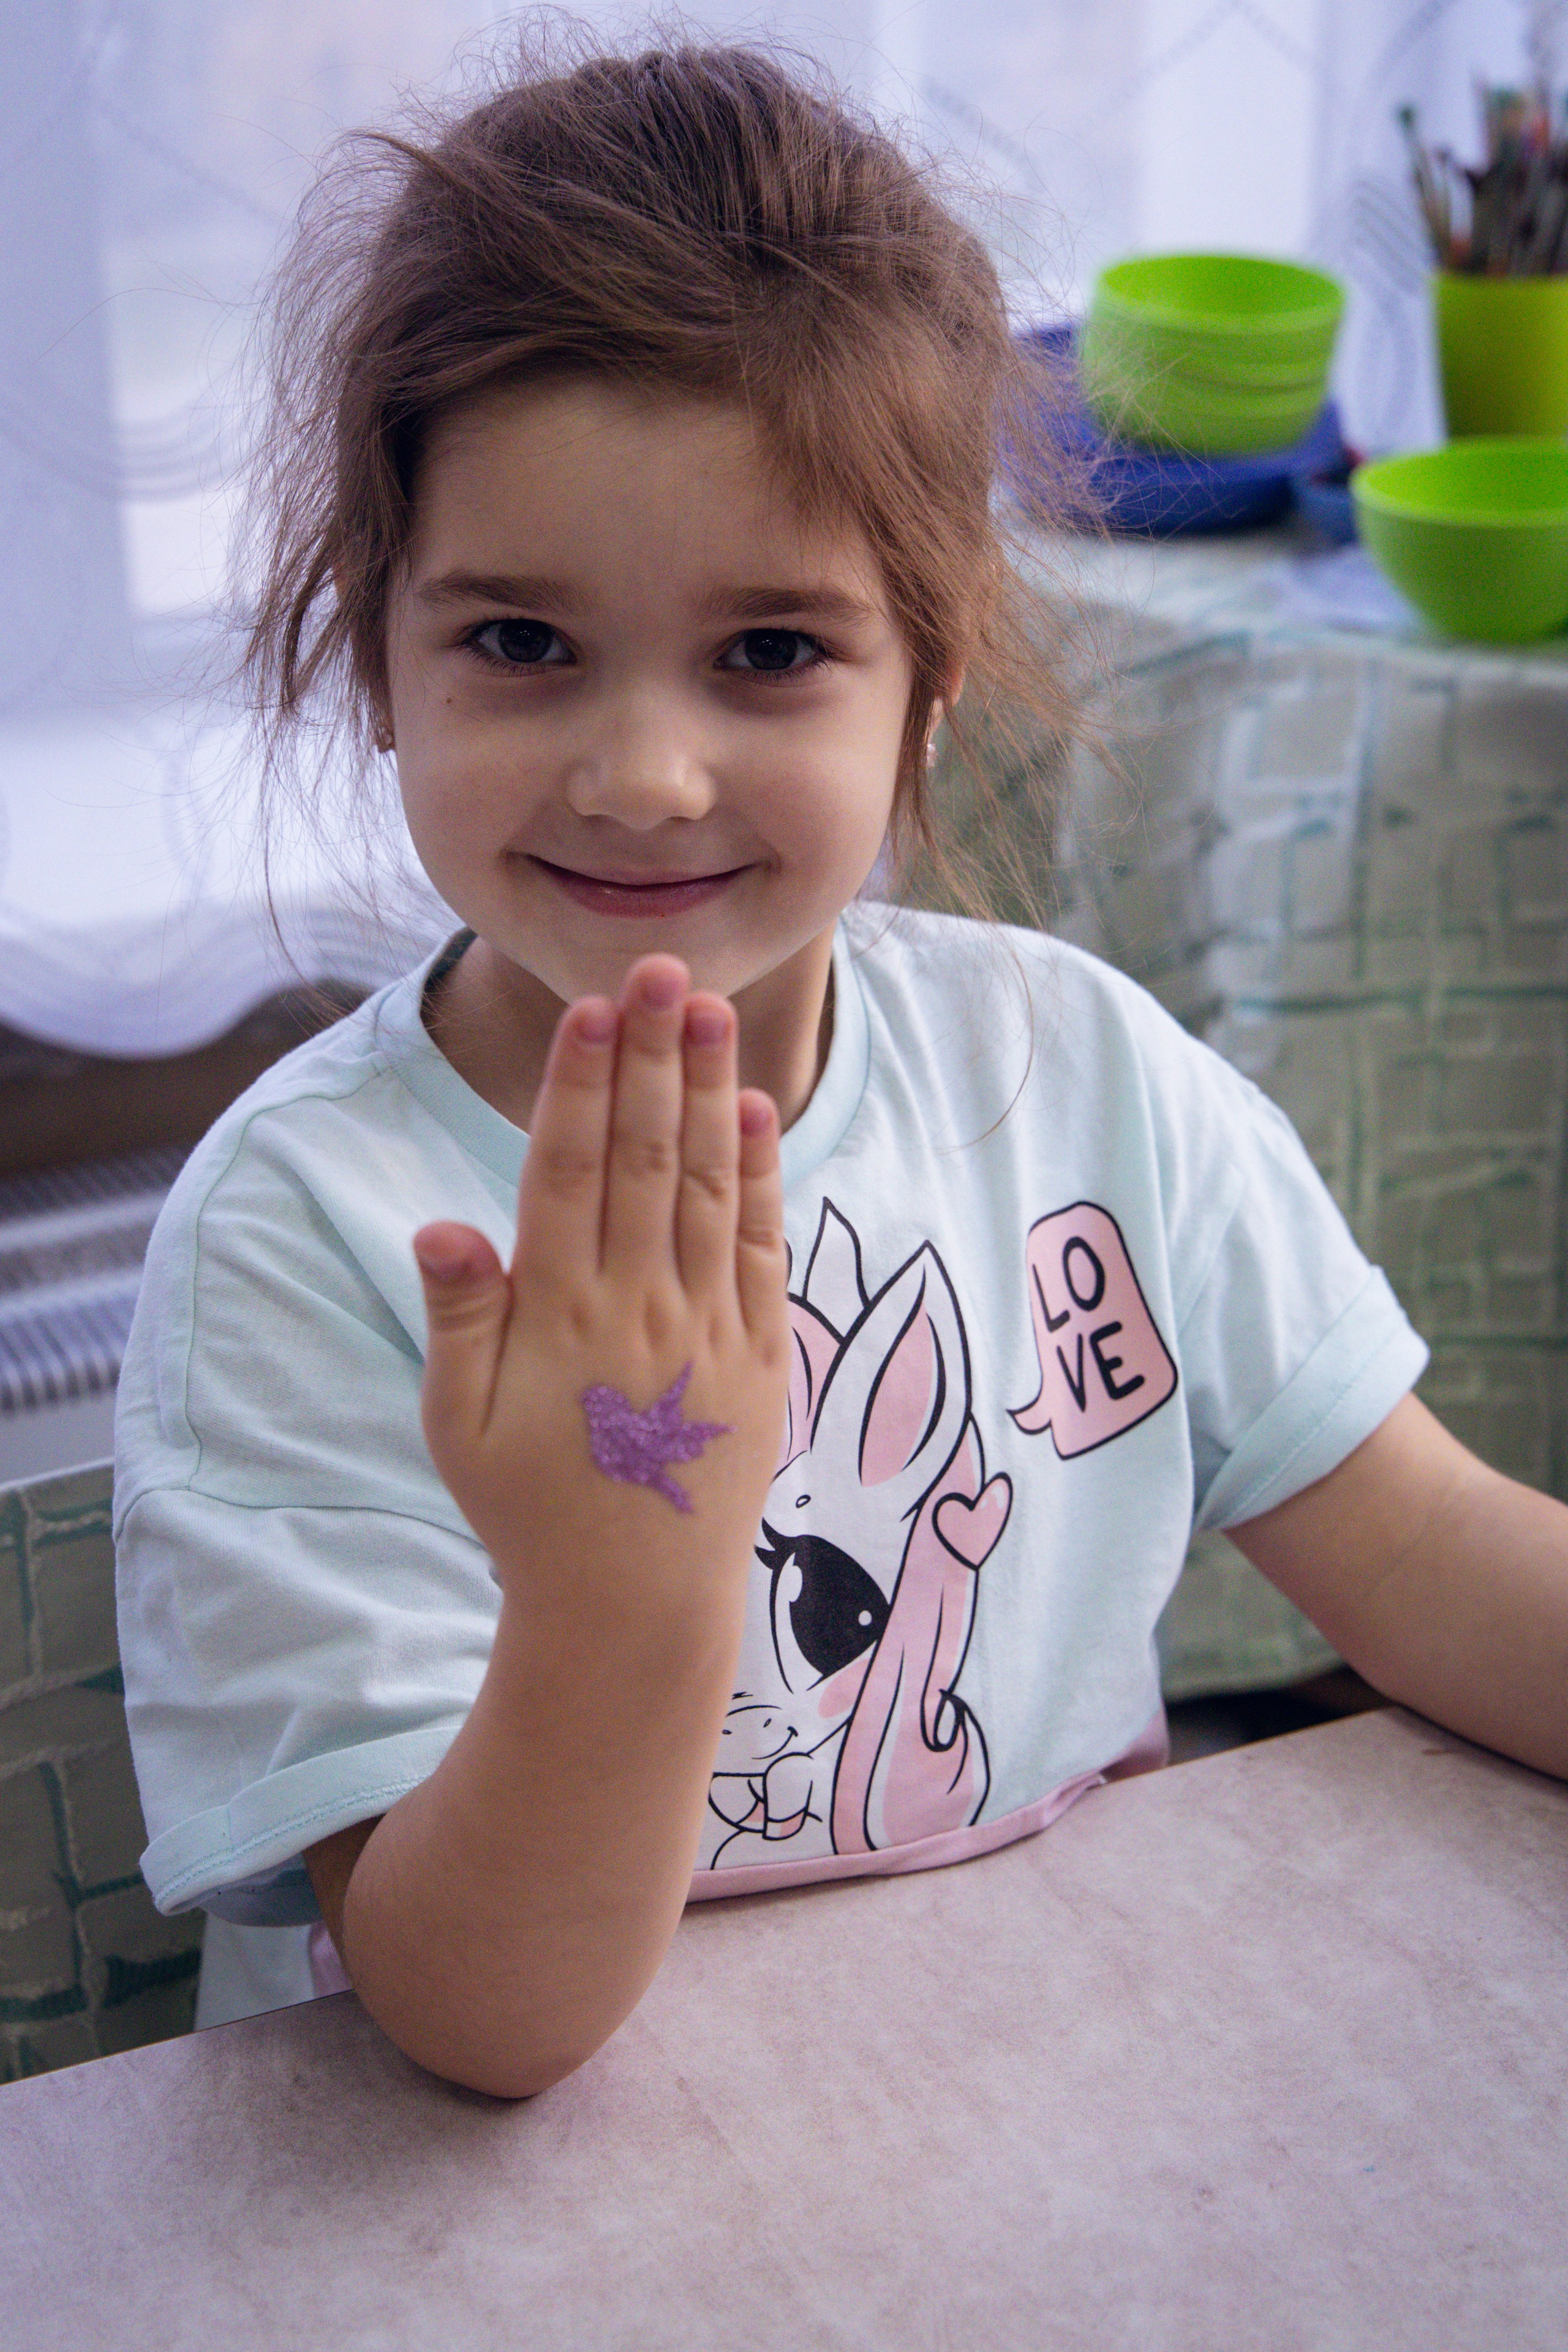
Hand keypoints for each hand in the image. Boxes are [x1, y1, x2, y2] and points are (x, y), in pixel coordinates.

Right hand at [410, 956, 790, 1610]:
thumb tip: (442, 1226)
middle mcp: (640, 1309)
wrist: (633, 1608)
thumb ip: (461, 1320)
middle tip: (663, 966)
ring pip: (709, 1187)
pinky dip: (759, 1177)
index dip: (582, 1084)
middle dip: (654, 1056)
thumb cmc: (531, 1512)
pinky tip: (756, 1112)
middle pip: (647, 1157)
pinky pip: (761, 1248)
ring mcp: (708, 1329)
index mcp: (559, 1318)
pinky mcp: (759, 1357)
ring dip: (711, 1092)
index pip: (570, 1174)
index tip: (594, 1008)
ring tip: (711, 1010)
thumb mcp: (461, 1427)